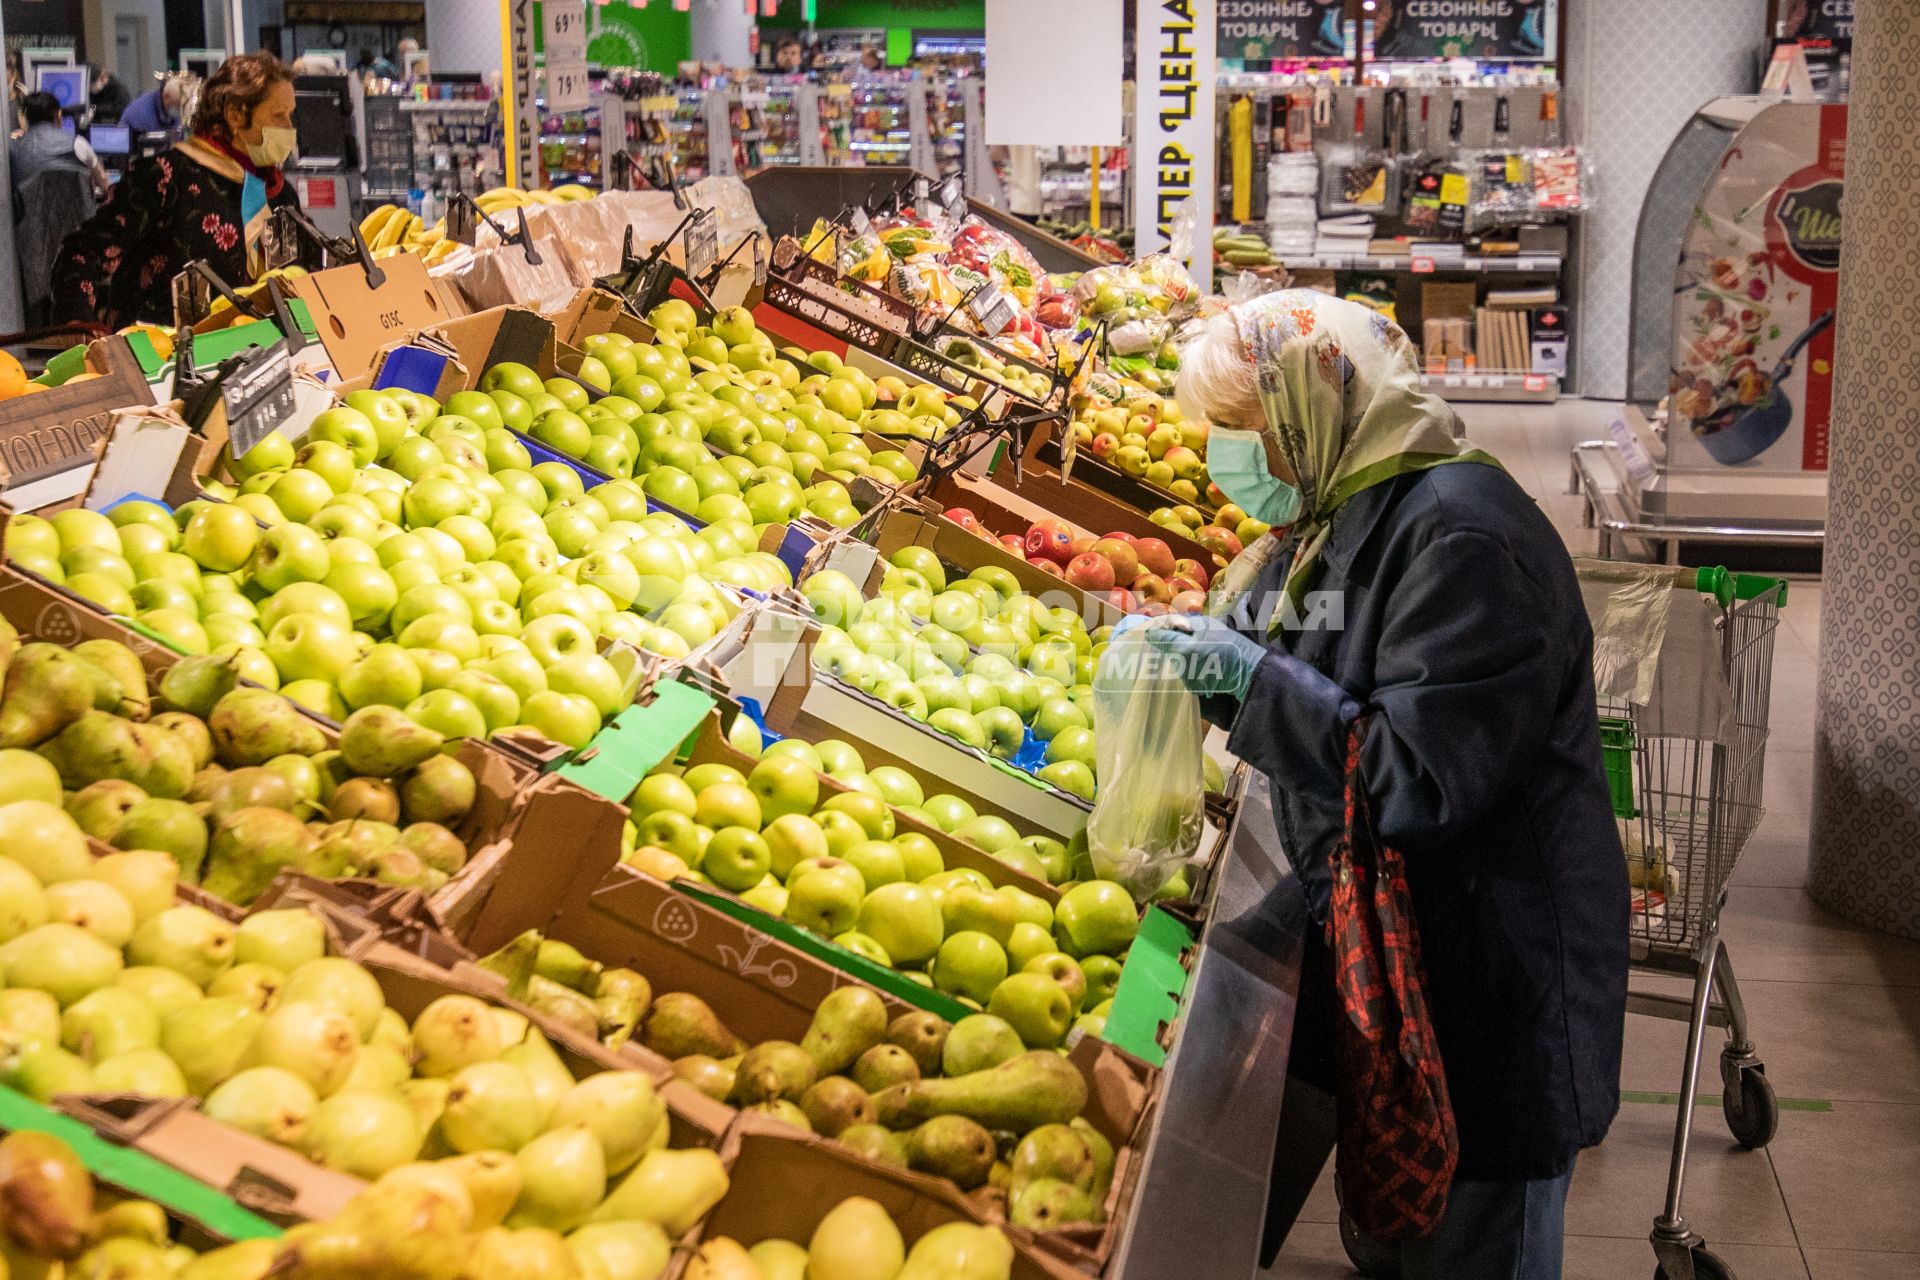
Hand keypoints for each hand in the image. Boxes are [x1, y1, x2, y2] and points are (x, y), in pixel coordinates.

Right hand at [1109, 613, 1264, 699]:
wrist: (1252, 680)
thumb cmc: (1218, 660)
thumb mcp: (1188, 649)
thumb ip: (1167, 640)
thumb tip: (1147, 631)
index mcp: (1199, 623)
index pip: (1170, 622)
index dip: (1156, 632)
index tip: (1144, 646)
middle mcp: (1207, 632)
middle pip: (1178, 638)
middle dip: (1167, 650)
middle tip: (1154, 664)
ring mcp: (1215, 647)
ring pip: (1187, 653)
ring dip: (1179, 664)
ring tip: (1171, 675)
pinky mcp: (1221, 663)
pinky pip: (1198, 665)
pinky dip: (1191, 672)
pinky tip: (1187, 681)